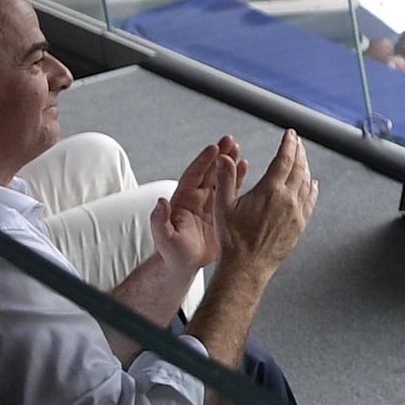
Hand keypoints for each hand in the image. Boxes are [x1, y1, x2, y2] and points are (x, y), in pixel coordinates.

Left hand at [151, 136, 244, 272]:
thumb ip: (159, 220)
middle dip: (218, 154)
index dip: (203, 161)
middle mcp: (196, 197)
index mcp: (182, 200)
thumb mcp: (164, 238)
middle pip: (208, 170)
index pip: (193, 175)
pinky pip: (230, 190)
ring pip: (220, 177)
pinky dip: (237, 177)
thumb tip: (161, 202)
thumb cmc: (172, 254)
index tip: (213, 148)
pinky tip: (245, 165)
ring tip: (238, 147)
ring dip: (228, 161)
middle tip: (229, 139)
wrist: (184, 265)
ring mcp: (209, 203)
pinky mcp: (220, 210)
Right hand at [220, 133, 316, 274]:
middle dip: (298, 151)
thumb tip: (224, 158)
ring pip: (306, 182)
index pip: (284, 159)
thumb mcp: (222, 207)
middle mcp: (287, 199)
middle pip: (299, 167)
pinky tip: (312, 183)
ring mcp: (296, 213)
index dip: (288, 144)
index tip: (290, 134)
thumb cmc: (232, 239)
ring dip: (305, 167)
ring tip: (302, 158)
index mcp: (270, 191)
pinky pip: (310, 201)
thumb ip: (225, 179)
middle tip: (297, 141)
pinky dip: (312, 188)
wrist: (246, 267)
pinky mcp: (300, 225)